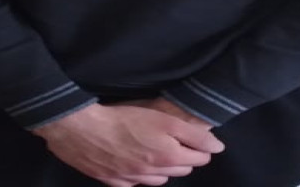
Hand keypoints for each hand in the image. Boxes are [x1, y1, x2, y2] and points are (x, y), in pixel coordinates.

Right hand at [31, 102, 224, 186]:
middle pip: (180, 170)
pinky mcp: (114, 181)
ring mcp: (132, 180)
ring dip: (162, 168)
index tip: (194, 137)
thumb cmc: (124, 119)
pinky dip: (140, 174)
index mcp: (168, 159)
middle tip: (174, 140)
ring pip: (159, 180)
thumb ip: (194, 134)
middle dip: (183, 157)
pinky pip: (136, 183)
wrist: (82, 129)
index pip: (199, 159)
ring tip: (155, 150)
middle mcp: (152, 174)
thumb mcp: (164, 120)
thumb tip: (217, 147)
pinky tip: (134, 160)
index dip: (200, 146)